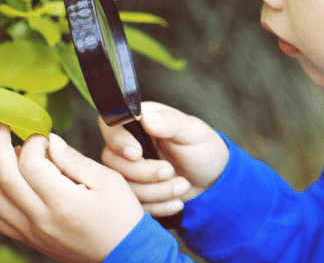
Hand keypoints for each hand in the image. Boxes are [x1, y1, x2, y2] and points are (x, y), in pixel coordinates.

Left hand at [0, 121, 143, 262]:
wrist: (124, 252)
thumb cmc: (121, 216)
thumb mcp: (108, 180)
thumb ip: (74, 160)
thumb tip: (49, 141)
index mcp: (64, 203)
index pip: (30, 164)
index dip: (33, 142)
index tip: (43, 137)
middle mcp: (42, 220)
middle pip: (4, 178)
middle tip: (2, 126)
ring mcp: (33, 233)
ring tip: (12, 156)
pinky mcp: (31, 240)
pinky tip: (13, 183)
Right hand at [100, 102, 228, 217]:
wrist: (213, 179)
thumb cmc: (203, 147)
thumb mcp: (193, 132)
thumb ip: (171, 122)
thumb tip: (146, 117)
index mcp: (139, 122)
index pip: (111, 125)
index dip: (118, 141)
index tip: (137, 153)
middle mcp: (128, 145)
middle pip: (112, 161)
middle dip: (144, 172)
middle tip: (170, 171)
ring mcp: (129, 170)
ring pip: (123, 186)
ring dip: (155, 191)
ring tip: (183, 186)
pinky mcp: (135, 192)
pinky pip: (133, 205)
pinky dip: (157, 206)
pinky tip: (177, 202)